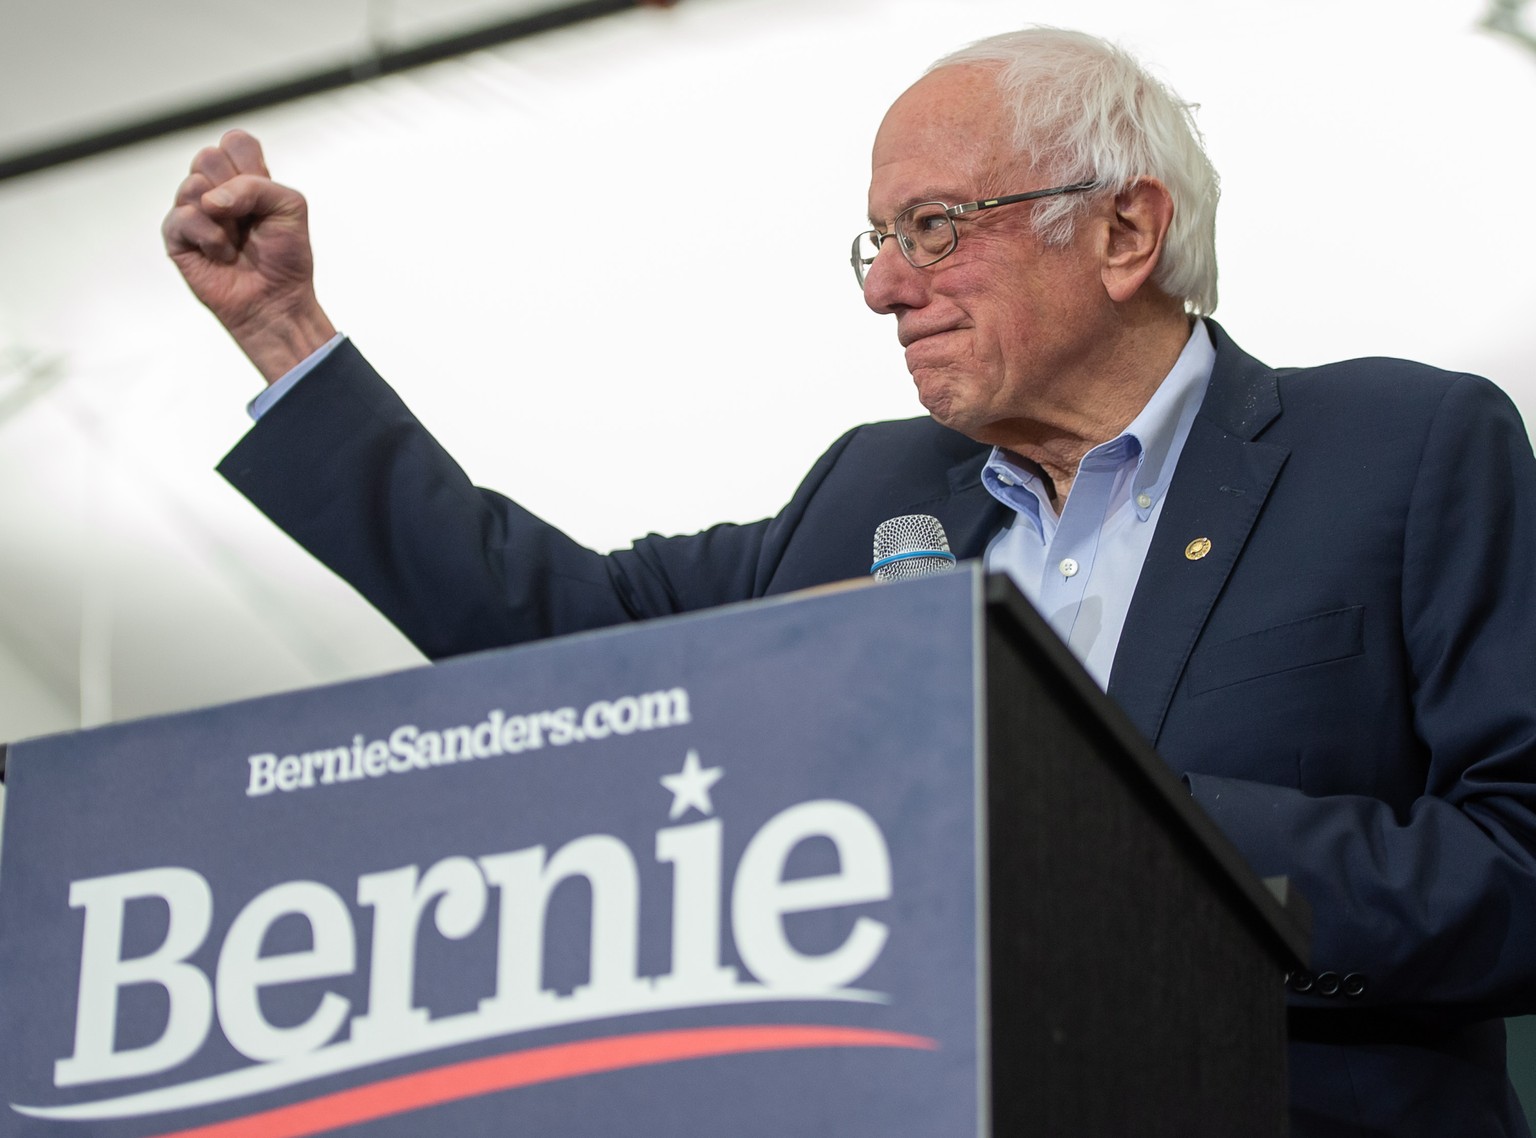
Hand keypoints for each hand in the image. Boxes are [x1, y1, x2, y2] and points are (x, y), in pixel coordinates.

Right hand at [162, 130, 335, 383]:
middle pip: (208, 156)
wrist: (277, 301)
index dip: (250, 165)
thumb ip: (257, 185)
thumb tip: (210, 199)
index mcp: (244, 177)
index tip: (264, 197)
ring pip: (192, 184)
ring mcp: (193, 210)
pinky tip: (221, 254)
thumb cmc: (286, 257)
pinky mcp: (176, 236)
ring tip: (236, 241)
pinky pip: (182, 217)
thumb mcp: (290, 207)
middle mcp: (215, 189)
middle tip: (249, 221)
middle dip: (236, 191)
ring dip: (225, 219)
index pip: (235, 140)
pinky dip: (210, 237)